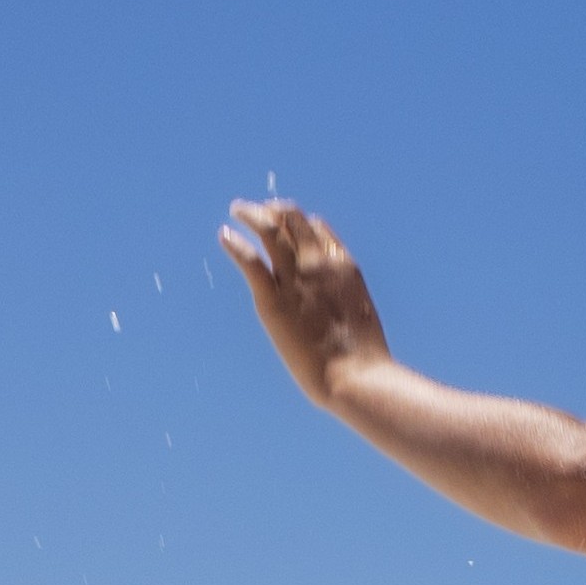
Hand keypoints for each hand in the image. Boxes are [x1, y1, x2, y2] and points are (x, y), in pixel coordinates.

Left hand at [220, 198, 392, 407]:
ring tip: (238, 209)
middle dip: (273, 209)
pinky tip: (224, 234)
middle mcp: (318, 264)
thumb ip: (343, 288)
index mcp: (343, 265)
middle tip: (257, 211)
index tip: (285, 223)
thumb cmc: (361, 353)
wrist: (355, 375)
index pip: (316, 227)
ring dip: (251, 213)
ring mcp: (295, 279)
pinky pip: (249, 260)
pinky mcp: (272, 300)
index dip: (298, 220)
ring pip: (269, 229)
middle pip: (292, 219)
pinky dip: (235, 244)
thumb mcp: (360, 308)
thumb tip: (334, 278)